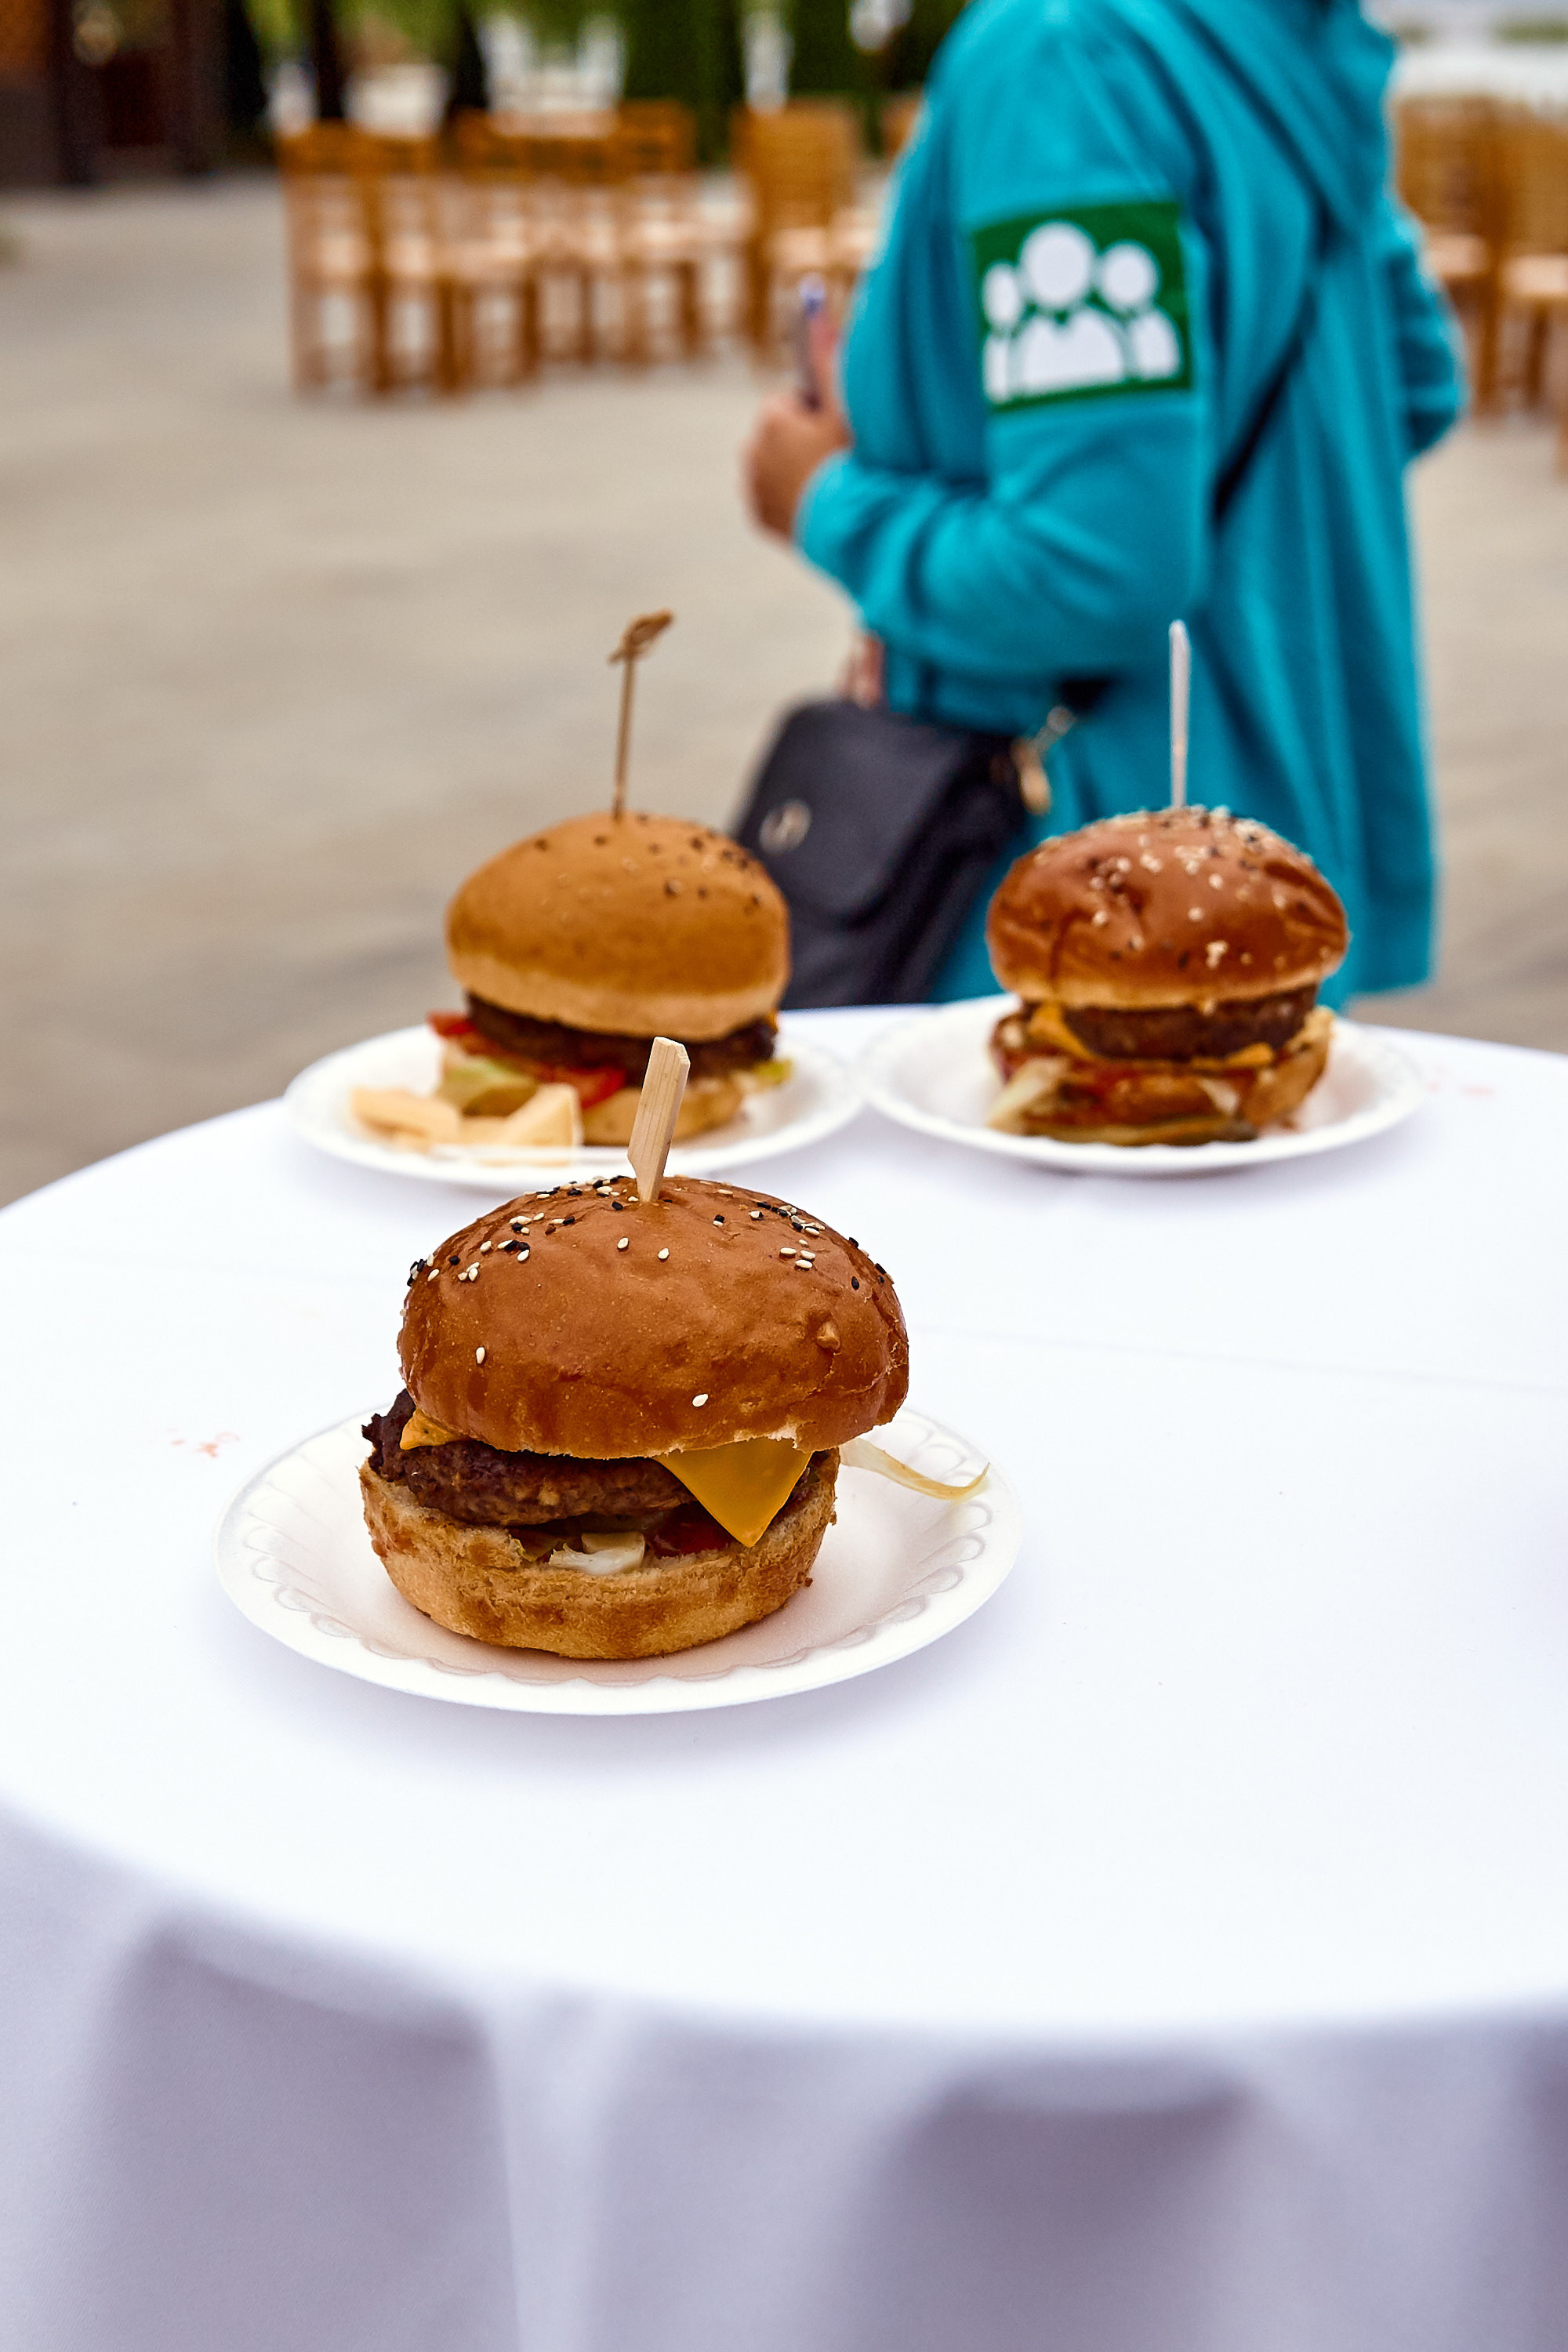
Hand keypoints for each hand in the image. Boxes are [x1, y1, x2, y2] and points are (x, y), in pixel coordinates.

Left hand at [742, 310, 850, 539]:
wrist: (853, 530)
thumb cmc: (852, 461)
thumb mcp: (845, 406)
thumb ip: (826, 353)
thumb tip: (812, 297)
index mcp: (770, 420)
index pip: (788, 402)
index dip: (815, 415)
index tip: (834, 432)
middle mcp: (751, 452)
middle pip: (778, 434)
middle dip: (801, 441)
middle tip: (834, 460)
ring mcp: (753, 488)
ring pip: (774, 465)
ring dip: (795, 469)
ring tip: (826, 483)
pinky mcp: (759, 518)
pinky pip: (773, 498)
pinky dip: (791, 499)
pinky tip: (815, 505)